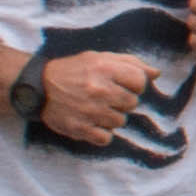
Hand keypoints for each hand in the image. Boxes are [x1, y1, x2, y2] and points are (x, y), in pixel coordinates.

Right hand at [41, 49, 155, 148]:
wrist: (38, 87)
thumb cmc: (73, 71)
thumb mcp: (99, 58)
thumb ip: (130, 63)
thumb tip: (156, 74)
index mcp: (104, 68)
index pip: (140, 81)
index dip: (134, 84)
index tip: (123, 85)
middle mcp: (99, 89)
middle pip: (132, 103)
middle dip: (122, 101)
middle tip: (106, 97)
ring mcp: (89, 110)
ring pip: (120, 121)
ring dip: (111, 117)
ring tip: (96, 109)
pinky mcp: (80, 128)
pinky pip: (106, 138)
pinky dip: (101, 133)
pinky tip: (91, 123)